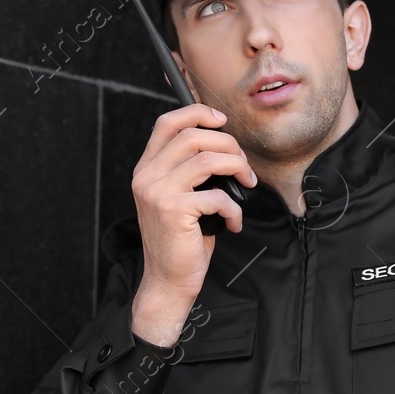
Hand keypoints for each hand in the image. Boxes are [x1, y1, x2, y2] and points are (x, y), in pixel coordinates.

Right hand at [129, 104, 256, 338]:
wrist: (168, 280)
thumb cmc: (181, 240)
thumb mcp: (179, 198)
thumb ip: (189, 171)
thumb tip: (225, 147)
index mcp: (146, 168)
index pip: (167, 123)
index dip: (197, 113)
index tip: (222, 121)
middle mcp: (146, 176)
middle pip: (193, 136)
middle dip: (229, 145)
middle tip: (244, 166)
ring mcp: (157, 192)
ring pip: (207, 159)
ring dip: (237, 168)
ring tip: (247, 185)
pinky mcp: (174, 211)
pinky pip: (218, 196)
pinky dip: (235, 208)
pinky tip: (234, 223)